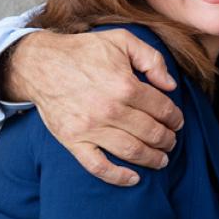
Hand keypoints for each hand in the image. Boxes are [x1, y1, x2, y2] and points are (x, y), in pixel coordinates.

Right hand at [1, 29, 183, 184]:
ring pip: (132, 151)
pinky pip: (98, 166)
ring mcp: (91, 128)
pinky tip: (134, 179)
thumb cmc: (84, 51)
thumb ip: (151, 58)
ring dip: (153, 158)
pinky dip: (118, 177)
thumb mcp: (122, 40)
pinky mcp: (73, 141)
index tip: (177, 122)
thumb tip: (170, 85)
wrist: (41, 64)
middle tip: (171, 141)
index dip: (175, 117)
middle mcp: (110, 110)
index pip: (162, 109)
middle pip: (151, 132)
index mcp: (125, 85)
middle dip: (168, 139)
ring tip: (162, 159)